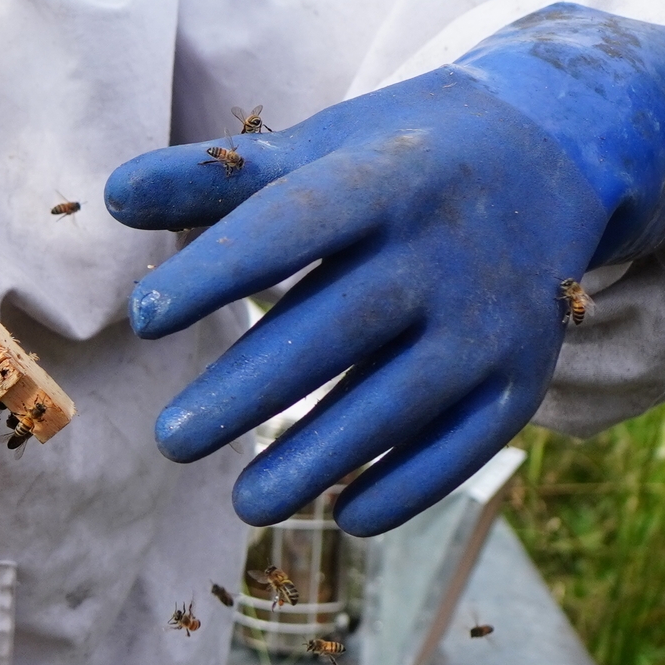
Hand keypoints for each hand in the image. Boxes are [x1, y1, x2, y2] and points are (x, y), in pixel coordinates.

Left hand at [105, 4, 664, 534]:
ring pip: (400, 399)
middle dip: (251, 389)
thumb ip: (216, 177)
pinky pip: (466, 441)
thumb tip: (111, 196)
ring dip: (320, 458)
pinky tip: (346, 516)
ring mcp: (492, 316)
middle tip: (171, 441)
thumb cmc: (397, 159)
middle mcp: (445, 249)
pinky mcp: (524, 372)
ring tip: (242, 502)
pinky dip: (410, 484)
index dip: (218, 272)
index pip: (290, 225)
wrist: (553, 156)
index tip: (142, 320)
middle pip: (339, 326)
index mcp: (385, 178)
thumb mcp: (316, 148)